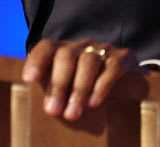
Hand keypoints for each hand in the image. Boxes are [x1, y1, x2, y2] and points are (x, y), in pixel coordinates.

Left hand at [22, 39, 138, 120]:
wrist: (129, 84)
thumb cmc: (87, 89)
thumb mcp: (68, 90)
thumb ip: (56, 93)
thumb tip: (46, 108)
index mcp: (63, 50)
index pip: (46, 48)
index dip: (36, 61)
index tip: (29, 79)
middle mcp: (82, 45)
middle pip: (66, 55)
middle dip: (58, 84)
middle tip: (53, 110)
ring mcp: (103, 49)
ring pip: (88, 61)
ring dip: (78, 89)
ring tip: (73, 114)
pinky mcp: (124, 57)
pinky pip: (112, 66)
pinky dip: (102, 85)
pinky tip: (94, 103)